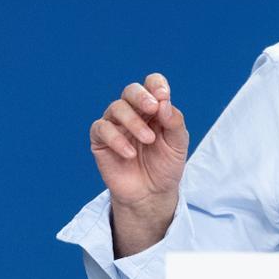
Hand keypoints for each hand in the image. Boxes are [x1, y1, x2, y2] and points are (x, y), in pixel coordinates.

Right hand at [89, 72, 188, 255]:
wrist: (152, 193)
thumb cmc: (166, 165)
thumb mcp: (178, 143)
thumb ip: (174, 121)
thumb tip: (164, 103)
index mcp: (154, 108)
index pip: (151, 84)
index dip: (156, 85)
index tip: (164, 96)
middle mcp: (133, 112)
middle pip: (130, 90)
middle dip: (142, 96)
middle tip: (153, 108)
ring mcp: (115, 125)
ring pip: (116, 107)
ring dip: (133, 121)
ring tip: (148, 140)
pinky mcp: (101, 140)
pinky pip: (102, 129)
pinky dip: (116, 139)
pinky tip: (130, 154)